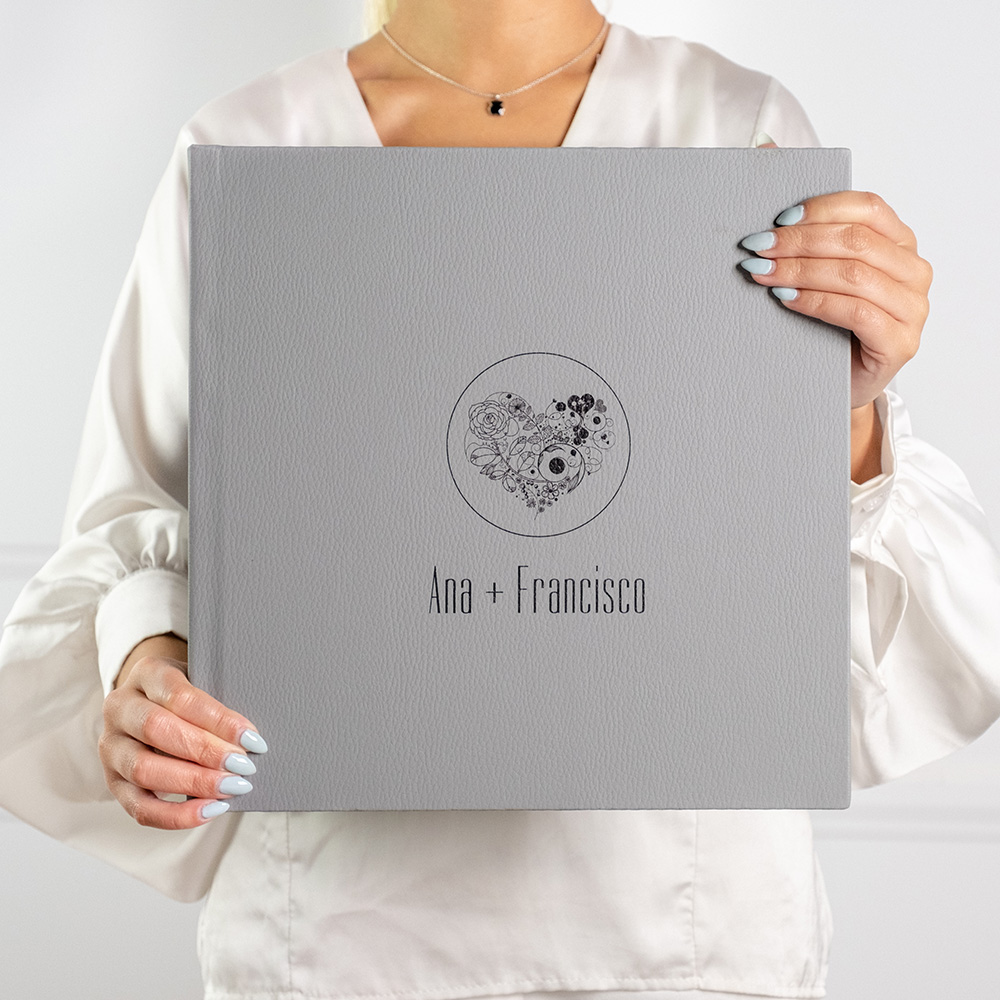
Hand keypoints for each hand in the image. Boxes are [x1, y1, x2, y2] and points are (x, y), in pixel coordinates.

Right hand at [99, 633, 266, 828]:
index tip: (252, 738)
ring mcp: (111, 747)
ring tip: (231, 787)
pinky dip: (176, 815)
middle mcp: (120, 708)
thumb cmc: (189, 693)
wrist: (152, 699)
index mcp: (146, 673)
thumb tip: (253, 738)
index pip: (179, 695)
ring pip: (143, 770)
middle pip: (157, 730)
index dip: (217, 719)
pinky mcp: (113, 782)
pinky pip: (139, 807)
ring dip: (193, 783)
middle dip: (206, 752)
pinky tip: (210, 810)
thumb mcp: (203, 679)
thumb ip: (220, 699)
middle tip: (243, 766)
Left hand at [740, 190, 931, 478]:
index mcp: (899, 244)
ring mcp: (912, 309)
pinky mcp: (900, 344)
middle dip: (799, 242)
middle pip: (856, 241)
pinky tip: (784, 300)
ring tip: (760, 273)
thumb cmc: (821, 326)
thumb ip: (802, 225)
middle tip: (756, 247)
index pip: (868, 208)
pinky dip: (815, 302)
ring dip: (800, 270)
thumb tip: (764, 152)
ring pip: (855, 274)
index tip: (777, 219)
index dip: (821, 208)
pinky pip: (856, 312)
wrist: (831, 388)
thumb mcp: (814, 272)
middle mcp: (913, 272)